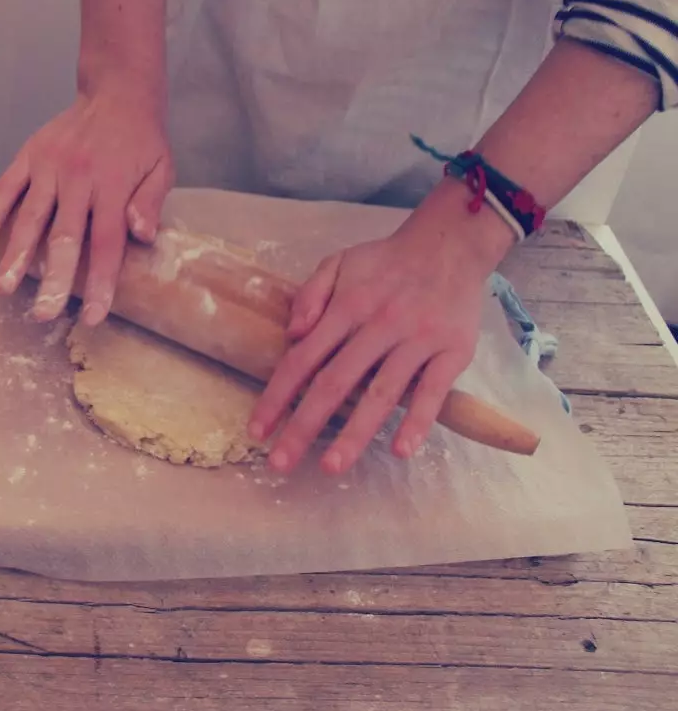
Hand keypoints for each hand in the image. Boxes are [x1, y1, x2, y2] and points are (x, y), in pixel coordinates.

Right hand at [0, 80, 172, 326]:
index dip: (99, 281)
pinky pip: (6, 188)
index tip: (92, 315)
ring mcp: (49, 166)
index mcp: (114, 185)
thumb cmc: (141, 139)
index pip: (106, 242)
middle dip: (53, 279)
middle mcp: (79, 177)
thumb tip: (141, 236)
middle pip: (64, 236)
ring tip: (3, 287)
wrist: (117, 91)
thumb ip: (151, 201)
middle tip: (42, 314)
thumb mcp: (162, 167)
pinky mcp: (28, 155)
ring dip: (15, 255)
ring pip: (29, 217)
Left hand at [248, 182, 514, 473]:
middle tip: (280, 464)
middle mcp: (378, 326)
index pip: (303, 359)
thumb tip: (291, 334)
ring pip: (381, 394)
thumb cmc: (387, 261)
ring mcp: (417, 341)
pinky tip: (401, 451)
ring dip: (355, 434)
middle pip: (335, 383)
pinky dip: (418, 422)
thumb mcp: (339, 263)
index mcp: (346, 307)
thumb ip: (310, 294)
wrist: (451, 244)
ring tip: (331, 466)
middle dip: (304, 426)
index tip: (257, 431)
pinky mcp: (453, 352)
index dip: (277, 397)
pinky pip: (433, 392)